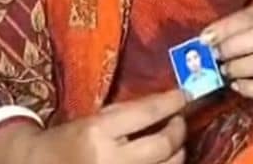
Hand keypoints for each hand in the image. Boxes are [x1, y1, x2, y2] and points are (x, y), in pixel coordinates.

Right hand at [0, 89, 186, 163]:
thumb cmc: (67, 140)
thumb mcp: (92, 119)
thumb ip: (125, 114)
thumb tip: (166, 105)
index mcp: (96, 132)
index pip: (146, 113)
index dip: (171, 102)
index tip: (185, 95)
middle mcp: (108, 159)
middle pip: (163, 146)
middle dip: (179, 131)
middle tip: (179, 122)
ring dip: (178, 154)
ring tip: (175, 144)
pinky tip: (163, 161)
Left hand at [202, 1, 252, 107]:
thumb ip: (233, 33)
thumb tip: (205, 41)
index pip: (251, 15)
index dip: (226, 27)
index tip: (205, 39)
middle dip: (233, 47)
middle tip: (215, 57)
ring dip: (241, 67)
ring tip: (224, 72)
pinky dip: (251, 88)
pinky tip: (237, 86)